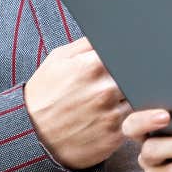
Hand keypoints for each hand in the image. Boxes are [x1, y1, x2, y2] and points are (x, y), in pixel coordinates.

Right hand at [24, 38, 129, 169]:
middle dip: (134, 78)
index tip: (130, 60)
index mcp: (92, 66)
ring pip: (138, 100)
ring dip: (131, 99)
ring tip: (113, 100)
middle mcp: (105, 90)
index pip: (130, 53)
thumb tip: (113, 34)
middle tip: (126, 80)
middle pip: (139, 77)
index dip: (131, 57)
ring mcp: (111, 115)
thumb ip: (88, 44)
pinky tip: (110, 117)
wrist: (32, 136)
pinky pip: (135, 123)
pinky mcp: (114, 137)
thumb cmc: (45, 94)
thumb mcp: (59, 59)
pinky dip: (130, 120)